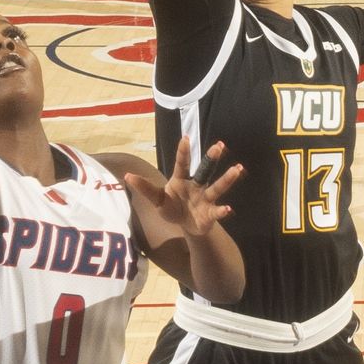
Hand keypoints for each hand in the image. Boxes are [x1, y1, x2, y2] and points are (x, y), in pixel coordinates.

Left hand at [123, 138, 243, 239]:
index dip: (183, 152)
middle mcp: (196, 185)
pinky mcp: (211, 213)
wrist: (186, 225)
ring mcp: (205, 198)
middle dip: (212, 158)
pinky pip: (218, 211)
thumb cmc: (171, 207)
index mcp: (181, 180)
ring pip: (217, 187)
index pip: (182, 163)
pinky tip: (228, 209)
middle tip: (220, 145)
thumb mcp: (157, 199)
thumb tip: (126, 175)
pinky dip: (223, 211)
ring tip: (237, 169)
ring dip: (227, 179)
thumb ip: (145, 188)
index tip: (185, 138)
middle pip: (204, 170)